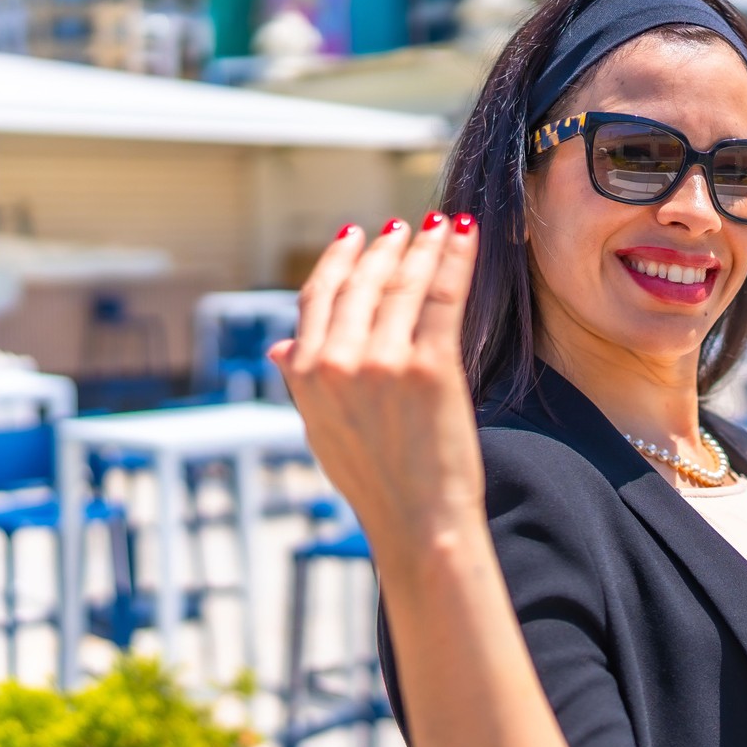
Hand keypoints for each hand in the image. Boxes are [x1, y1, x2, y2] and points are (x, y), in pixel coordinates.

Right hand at [270, 214, 483, 557]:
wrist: (418, 522)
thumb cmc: (375, 482)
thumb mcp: (320, 431)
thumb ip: (302, 383)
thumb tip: (280, 348)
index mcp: (305, 375)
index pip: (317, 298)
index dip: (337, 261)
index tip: (352, 237)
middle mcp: (337, 363)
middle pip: (361, 284)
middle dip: (383, 248)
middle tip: (402, 227)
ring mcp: (383, 363)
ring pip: (403, 285)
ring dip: (423, 246)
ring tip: (438, 225)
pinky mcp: (429, 367)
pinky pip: (443, 296)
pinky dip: (456, 259)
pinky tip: (465, 235)